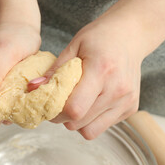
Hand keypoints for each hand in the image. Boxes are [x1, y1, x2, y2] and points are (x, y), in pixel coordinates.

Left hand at [28, 20, 142, 139]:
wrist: (131, 34)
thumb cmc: (99, 38)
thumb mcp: (73, 46)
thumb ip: (54, 70)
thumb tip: (33, 88)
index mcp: (101, 71)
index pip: (74, 109)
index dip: (55, 111)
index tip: (48, 103)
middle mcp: (117, 90)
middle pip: (79, 123)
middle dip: (62, 118)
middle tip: (58, 104)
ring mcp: (126, 101)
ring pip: (90, 131)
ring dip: (76, 122)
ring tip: (75, 103)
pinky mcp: (131, 109)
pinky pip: (102, 127)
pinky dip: (90, 120)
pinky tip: (90, 102)